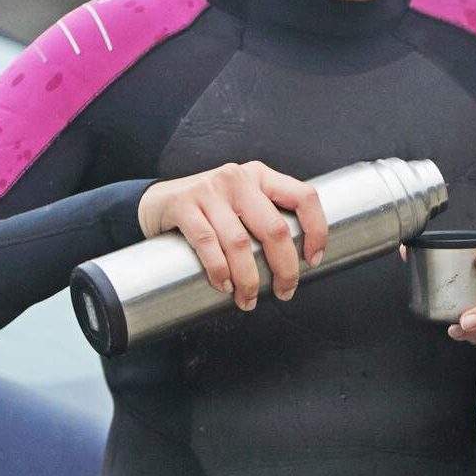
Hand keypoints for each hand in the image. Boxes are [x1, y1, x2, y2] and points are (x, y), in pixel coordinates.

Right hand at [136, 161, 327, 309]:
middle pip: (274, 228)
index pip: (304, 196)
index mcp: (261, 176)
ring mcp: (210, 190)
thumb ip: (266, 218)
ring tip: (248, 300)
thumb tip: (297, 262)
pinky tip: (224, 286)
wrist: (158, 201)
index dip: (316, 230)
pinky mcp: (184, 205)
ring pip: (240, 242)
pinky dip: (219, 270)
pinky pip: (207, 243)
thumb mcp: (243, 201)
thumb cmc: (210, 210)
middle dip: (284, 268)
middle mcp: (239, 178)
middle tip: (284, 292)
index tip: (312, 261)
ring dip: (248, 279)